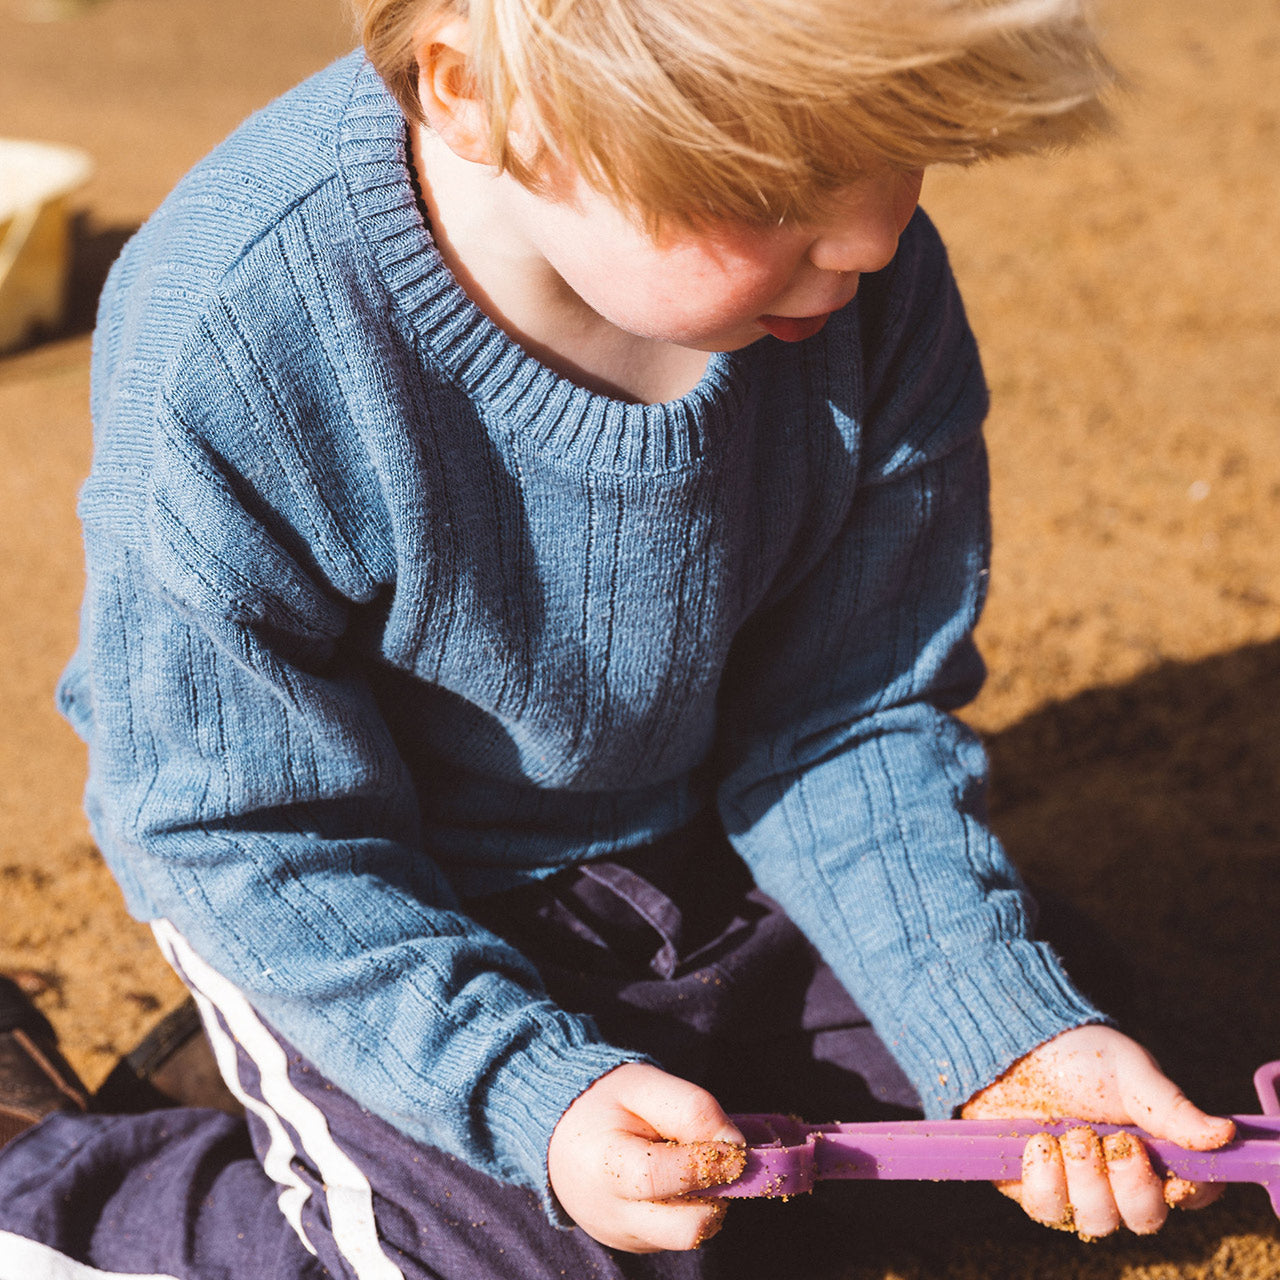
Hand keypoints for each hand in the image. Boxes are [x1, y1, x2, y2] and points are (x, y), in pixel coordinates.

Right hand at [547, 1062, 745, 1251]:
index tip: (734, 1147)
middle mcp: (611, 1216)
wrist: (563, 1136)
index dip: (705, 1161)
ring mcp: (625, 1237)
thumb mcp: (643, 1085)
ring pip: (690, 1235)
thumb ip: (690, 1108)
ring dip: (705, 1201)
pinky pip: (678, 1235)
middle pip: (686, 1229)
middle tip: (714, 1158)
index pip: (660, 1177)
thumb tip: (735, 1145)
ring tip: (686, 1162)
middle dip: (716, 1194)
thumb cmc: (606, 1104)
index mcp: (603, 1167)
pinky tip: (672, 1177)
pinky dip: (689, 1207)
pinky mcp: (637, 1245)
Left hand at [962, 1025, 1234, 1238]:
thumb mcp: (1129, 1072)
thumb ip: (1171, 1108)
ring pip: (1097, 1221)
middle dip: (1130, 1183)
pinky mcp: (1037, 1190)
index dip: (1189, 1192)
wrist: (1014, 1045)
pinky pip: (1048, 1209)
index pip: (1192, 1192)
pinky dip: (1046, 1177)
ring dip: (1086, 1178)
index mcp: (1157, 1151)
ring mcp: (1078, 1190)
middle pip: (1145, 1218)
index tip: (1174, 1176)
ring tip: (1072, 1135)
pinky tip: (1039, 1143)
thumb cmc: (1078, 1056)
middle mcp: (1121, 1180)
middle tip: (1114, 1140)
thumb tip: (1224, 1134)